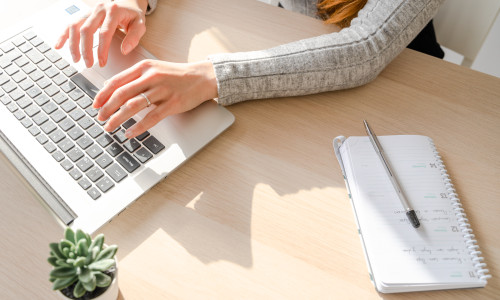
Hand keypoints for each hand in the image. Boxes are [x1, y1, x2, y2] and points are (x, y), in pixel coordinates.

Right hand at [54, 0, 148, 67]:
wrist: (127, 3)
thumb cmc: (133, 15)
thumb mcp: (140, 25)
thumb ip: (134, 38)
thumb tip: (124, 50)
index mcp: (113, 11)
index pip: (104, 32)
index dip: (102, 49)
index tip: (102, 63)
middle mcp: (99, 10)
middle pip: (86, 30)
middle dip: (85, 49)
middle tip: (88, 64)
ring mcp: (89, 11)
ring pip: (75, 26)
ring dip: (73, 45)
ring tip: (76, 60)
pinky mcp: (84, 15)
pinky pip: (70, 24)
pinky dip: (63, 36)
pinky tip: (59, 46)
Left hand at [93, 59, 218, 138]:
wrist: (201, 77)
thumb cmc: (175, 75)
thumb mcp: (153, 70)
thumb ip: (133, 78)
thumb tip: (109, 88)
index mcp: (144, 68)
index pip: (117, 81)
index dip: (103, 94)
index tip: (95, 105)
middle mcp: (151, 77)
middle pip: (122, 94)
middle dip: (107, 108)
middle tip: (99, 118)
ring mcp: (162, 90)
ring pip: (133, 106)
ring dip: (118, 118)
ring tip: (110, 126)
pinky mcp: (172, 104)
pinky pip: (151, 117)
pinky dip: (138, 127)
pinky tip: (129, 133)